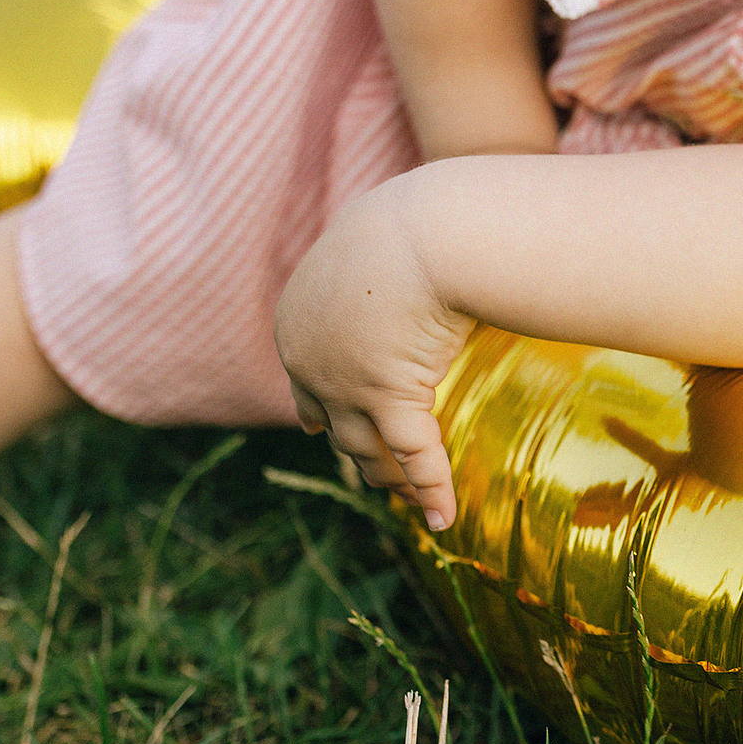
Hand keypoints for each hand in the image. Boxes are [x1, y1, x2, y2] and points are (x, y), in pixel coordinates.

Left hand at [275, 175, 473, 529]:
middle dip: (358, 455)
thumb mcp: (379, 251)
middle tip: (376, 478)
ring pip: (369, 449)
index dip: (316, 413)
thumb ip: (377, 276)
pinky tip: (444, 518)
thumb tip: (405, 266)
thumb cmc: (413, 225)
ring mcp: (346, 385)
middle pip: (334, 425)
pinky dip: (431, 489)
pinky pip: (415, 454)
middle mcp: (310, 362)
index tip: (318, 430)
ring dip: (394, 480)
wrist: (426, 227)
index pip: (304, 385)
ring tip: (414, 505)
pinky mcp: (390, 396)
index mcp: (298, 322)